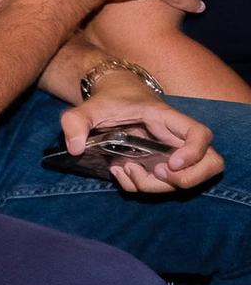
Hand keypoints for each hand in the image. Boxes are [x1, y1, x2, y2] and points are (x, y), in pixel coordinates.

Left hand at [59, 84, 224, 192]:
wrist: (111, 97)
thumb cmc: (108, 99)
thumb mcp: (89, 106)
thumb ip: (76, 121)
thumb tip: (74, 148)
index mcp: (167, 119)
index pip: (200, 134)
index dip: (195, 152)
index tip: (171, 162)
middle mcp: (175, 139)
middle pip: (210, 164)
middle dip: (187, 178)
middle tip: (158, 172)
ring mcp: (170, 154)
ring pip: (187, 179)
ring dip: (159, 187)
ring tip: (129, 170)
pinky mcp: (158, 165)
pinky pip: (162, 185)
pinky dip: (142, 186)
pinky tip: (120, 172)